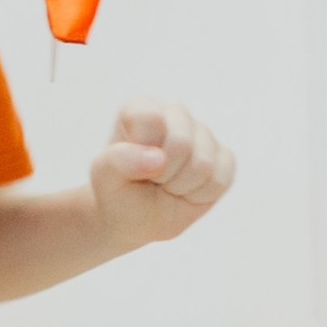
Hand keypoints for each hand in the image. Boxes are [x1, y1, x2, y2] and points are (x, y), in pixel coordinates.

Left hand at [91, 103, 233, 252]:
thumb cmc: (117, 191)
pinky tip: (185, 191)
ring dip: (180, 186)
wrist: (134, 218)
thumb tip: (158, 158)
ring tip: (166, 185)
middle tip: (150, 179)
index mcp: (141, 107)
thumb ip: (120, 161)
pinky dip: (199, 195)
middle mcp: (175, 113)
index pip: (151, 121)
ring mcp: (202, 133)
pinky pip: (220, 180)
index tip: (131, 165)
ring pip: (203, 164)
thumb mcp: (104, 177)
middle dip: (163, 173)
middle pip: (182, 143)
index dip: (142, 154)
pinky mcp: (223, 157)